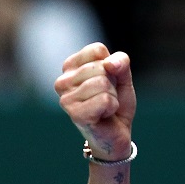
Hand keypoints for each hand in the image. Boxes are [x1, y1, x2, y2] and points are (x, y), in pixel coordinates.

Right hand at [54, 42, 136, 159]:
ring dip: (113, 97)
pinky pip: (104, 99)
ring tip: (105, 107)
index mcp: (70, 67)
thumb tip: (110, 63)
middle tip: (107, 98)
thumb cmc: (116, 103)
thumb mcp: (122, 78)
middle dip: (113, 84)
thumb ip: (121, 63)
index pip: (97, 50)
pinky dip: (112, 106)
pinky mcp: (75, 114)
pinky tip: (104, 115)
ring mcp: (65, 99)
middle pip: (101, 67)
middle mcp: (62, 81)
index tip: (108, 81)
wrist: (117, 133)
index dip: (112, 66)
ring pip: (103, 83)